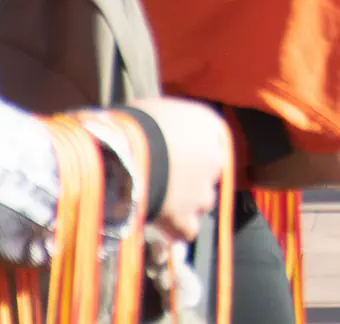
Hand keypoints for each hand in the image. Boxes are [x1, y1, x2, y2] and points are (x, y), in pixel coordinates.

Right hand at [128, 97, 230, 243]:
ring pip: (203, 202)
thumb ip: (168, 122)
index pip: (212, 141)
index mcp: (210, 126)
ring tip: (161, 201)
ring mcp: (201, 189)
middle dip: (192, 178)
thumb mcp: (156, 109)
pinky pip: (187, 230)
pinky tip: (163, 226)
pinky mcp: (184, 216)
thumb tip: (157, 128)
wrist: (124, 151)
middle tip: (167, 179)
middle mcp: (215, 158)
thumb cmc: (134, 123)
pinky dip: (177, 230)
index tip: (176, 156)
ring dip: (188, 203)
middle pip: (210, 172)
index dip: (193, 151)